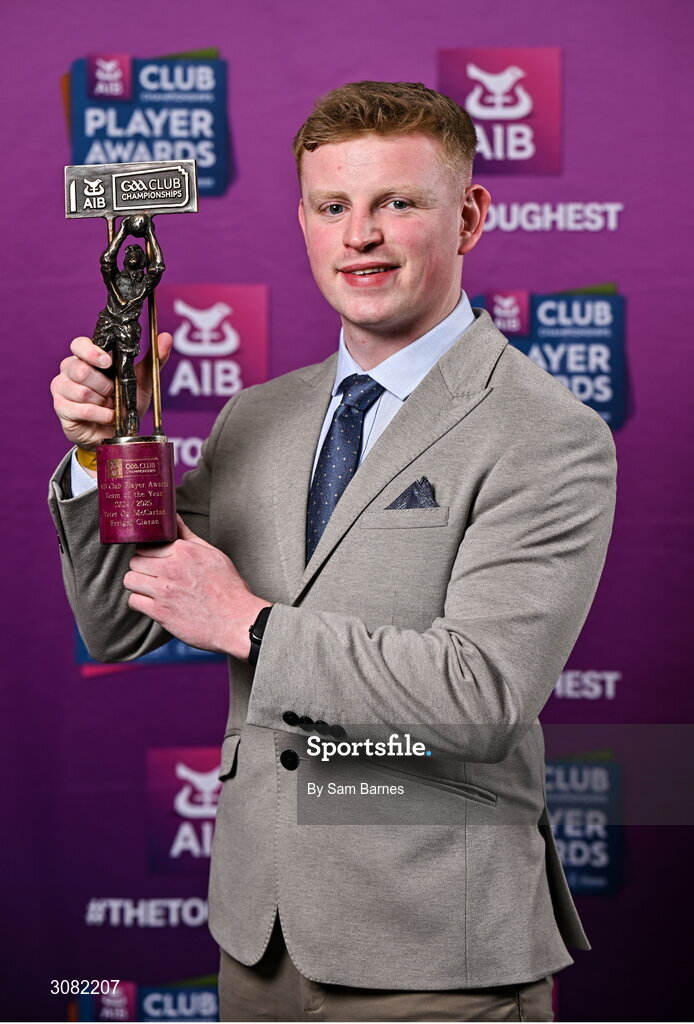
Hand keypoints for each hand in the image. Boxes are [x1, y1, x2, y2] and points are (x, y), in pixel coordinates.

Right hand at [50, 332, 172, 450]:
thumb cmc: (124, 404)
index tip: (108, 361)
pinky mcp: (61, 408)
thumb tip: (166, 337)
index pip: (79, 344)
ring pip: (81, 391)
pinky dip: (101, 415)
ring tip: (111, 406)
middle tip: (114, 393)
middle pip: (80, 369)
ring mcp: (62, 388)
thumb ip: (153, 359)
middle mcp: (70, 369)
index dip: (92, 352)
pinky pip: (82, 410)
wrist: (115, 434)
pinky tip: (108, 417)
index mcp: (86, 357)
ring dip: (103, 402)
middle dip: (104, 385)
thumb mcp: (142, 382)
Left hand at [123, 516, 269, 658]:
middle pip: (135, 560)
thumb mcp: (212, 554)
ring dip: (138, 583)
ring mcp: (164, 591)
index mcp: (185, 551)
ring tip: (149, 587)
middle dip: (142, 566)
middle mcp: (172, 569)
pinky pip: (133, 601)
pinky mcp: (161, 613)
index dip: (149, 552)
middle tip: (152, 573)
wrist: (237, 621)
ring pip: (130, 580)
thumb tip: (172, 516)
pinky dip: (139, 602)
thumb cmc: (228, 587)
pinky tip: (152, 602)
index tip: (154, 558)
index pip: (148, 544)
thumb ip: (188, 536)